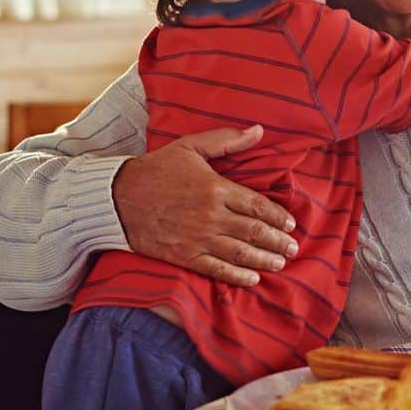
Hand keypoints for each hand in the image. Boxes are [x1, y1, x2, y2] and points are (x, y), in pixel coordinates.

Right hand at [112, 125, 297, 285]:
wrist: (117, 197)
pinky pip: (215, 269)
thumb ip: (227, 140)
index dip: (277, 217)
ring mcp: (197, 238)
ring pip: (240, 253)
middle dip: (277, 241)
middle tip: (293, 248)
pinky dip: (236, 276)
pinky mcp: (183, 256)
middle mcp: (210, 215)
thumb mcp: (191, 146)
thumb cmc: (156, 169)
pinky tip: (252, 278)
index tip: (291, 224)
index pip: (257, 205)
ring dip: (264, 259)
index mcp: (216, 188)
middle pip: (254, 232)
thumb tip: (259, 130)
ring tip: (281, 263)